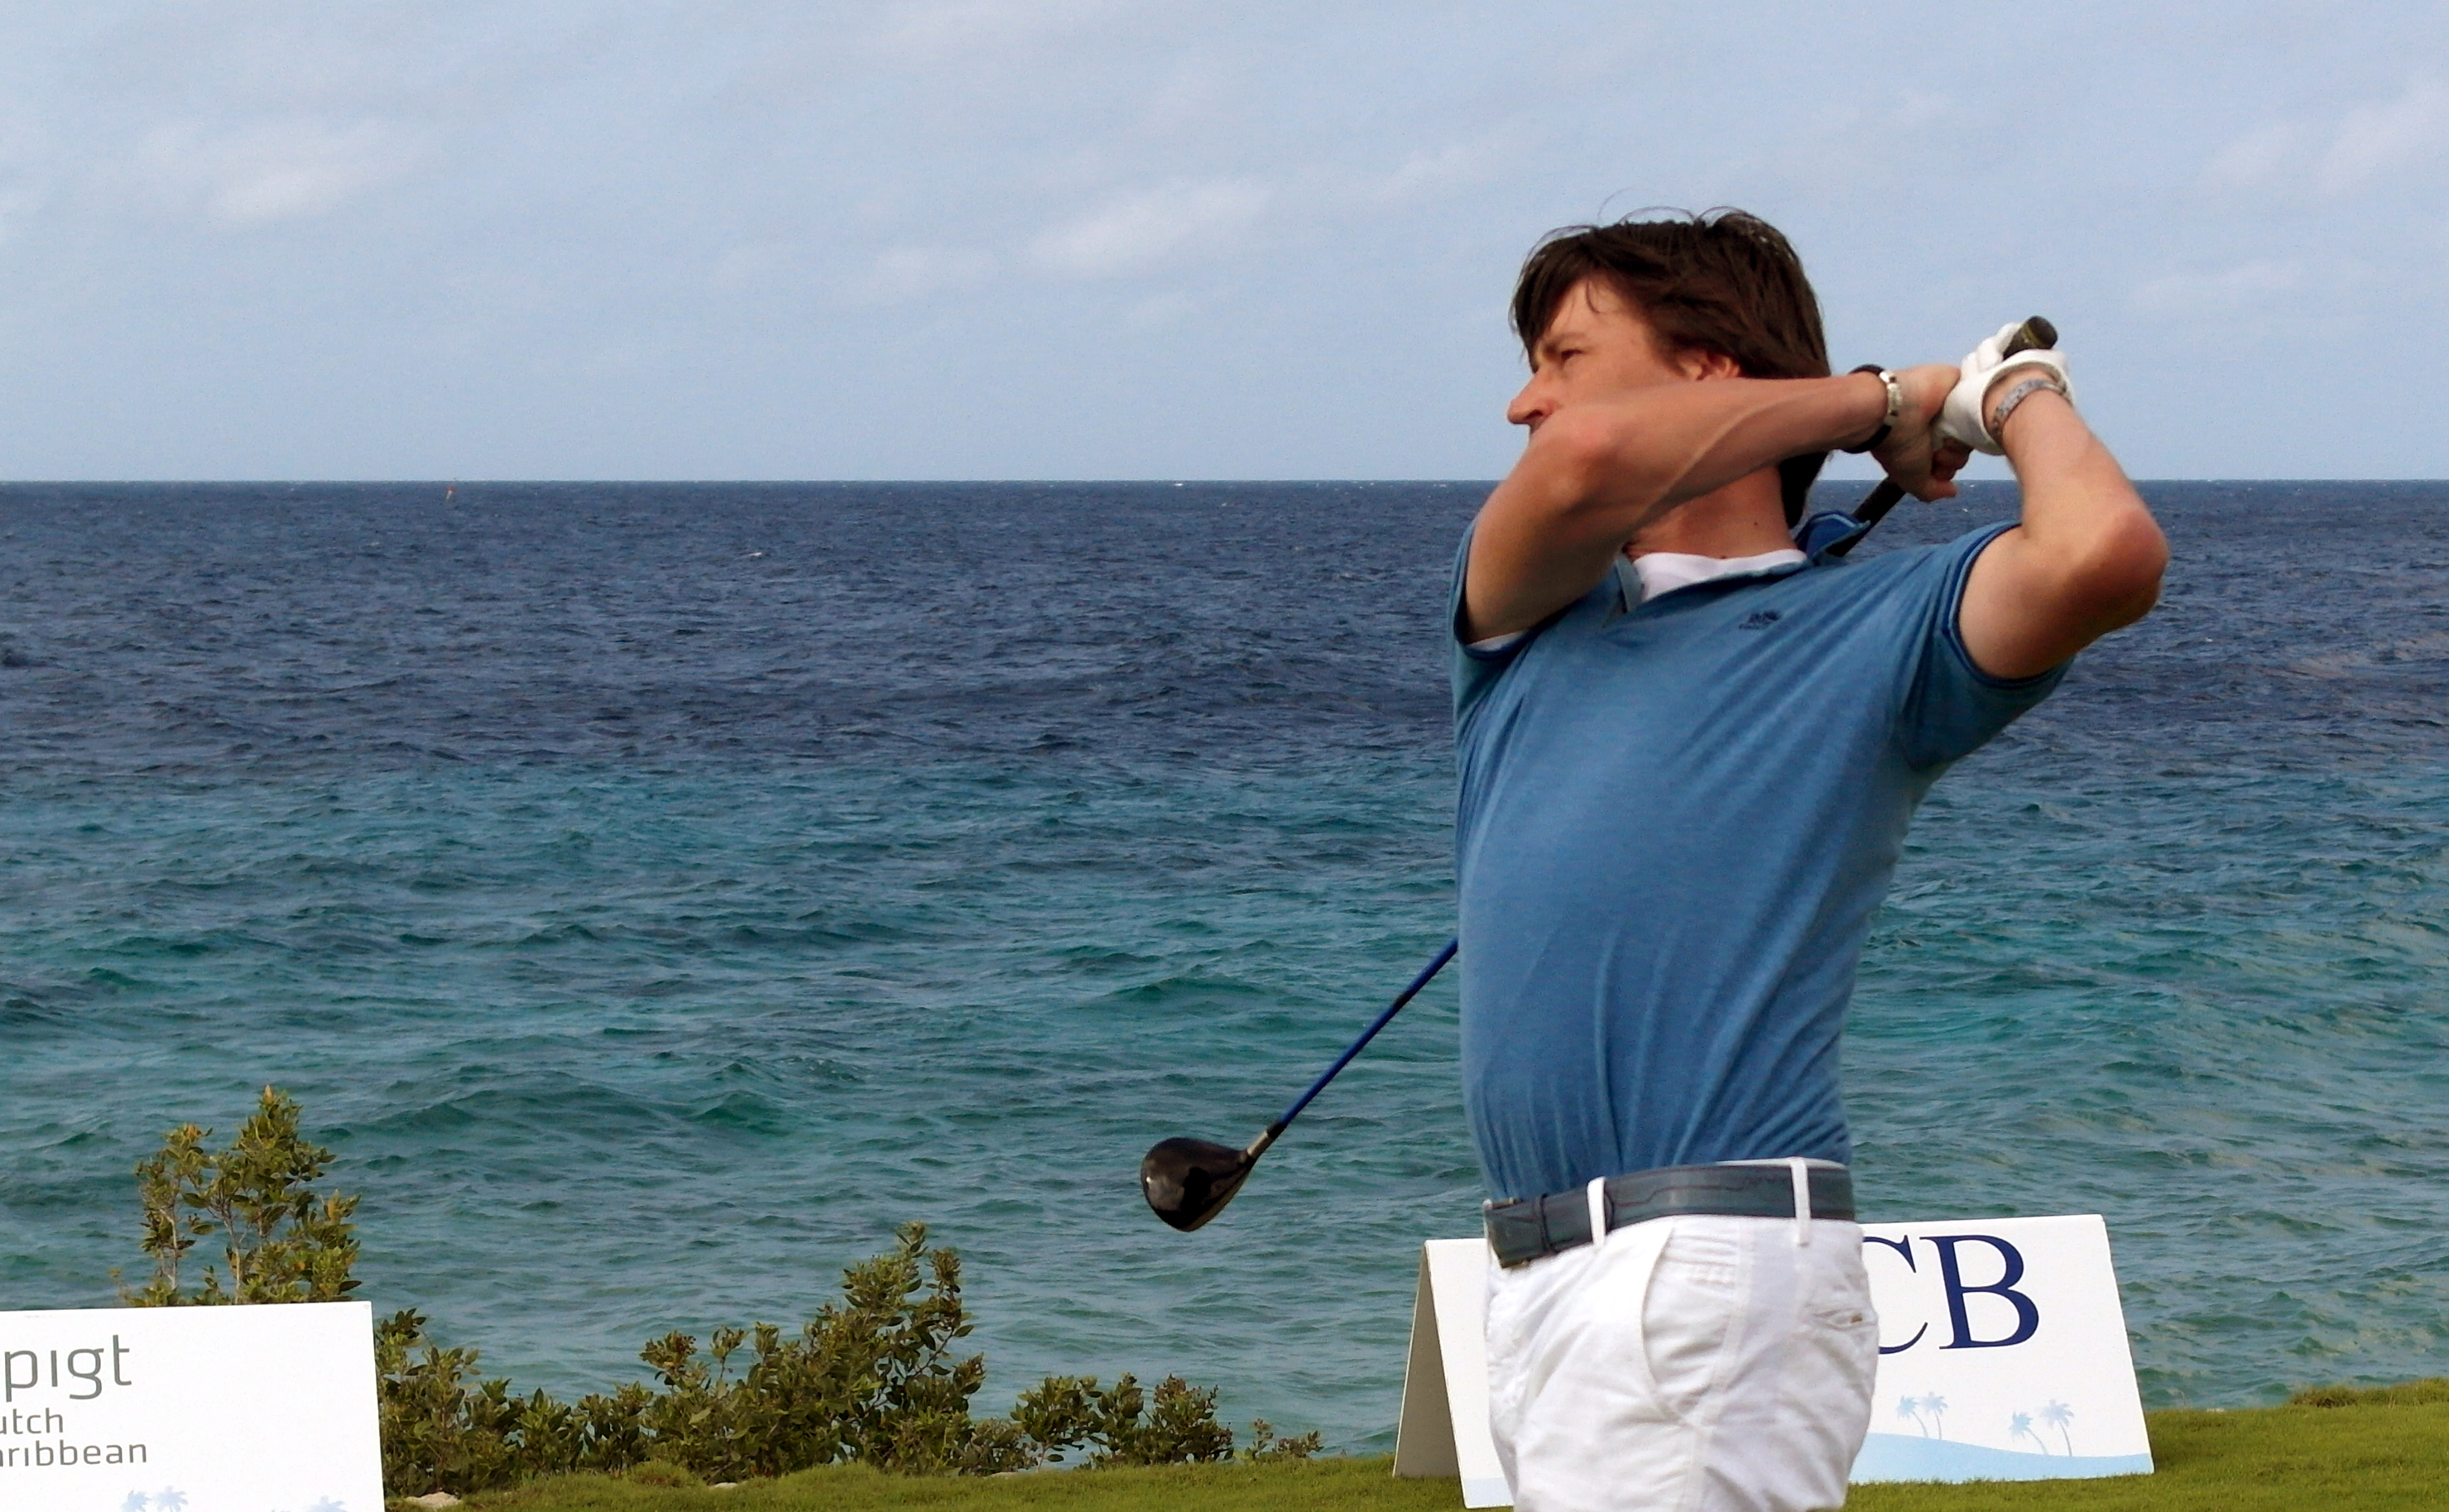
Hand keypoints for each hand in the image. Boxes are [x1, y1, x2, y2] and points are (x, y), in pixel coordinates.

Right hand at [1869, 363, 1967, 501]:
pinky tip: (1955, 415)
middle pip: (1967, 443)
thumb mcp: (1911, 478)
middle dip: (1954, 455)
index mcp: (1931, 439)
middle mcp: (1943, 421)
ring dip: (1961, 437)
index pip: (1955, 456)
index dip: (1948, 466)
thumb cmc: (1896, 444)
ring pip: (1976, 425)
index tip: (1933, 464)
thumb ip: (1932, 490)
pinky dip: (1971, 410)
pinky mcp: (1961, 381)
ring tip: (1942, 435)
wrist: (1890, 410)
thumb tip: (1952, 492)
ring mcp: (1953, 402)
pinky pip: (1982, 398)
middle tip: (1936, 450)